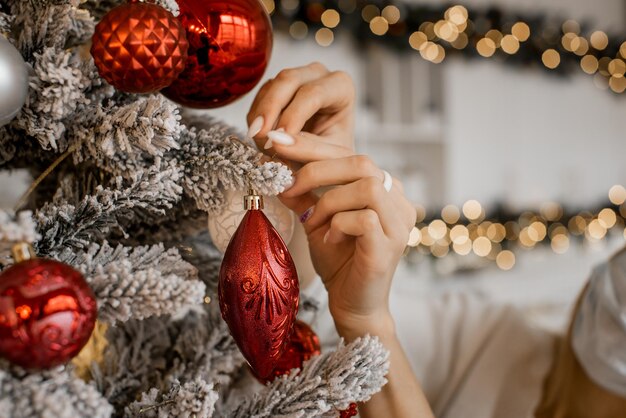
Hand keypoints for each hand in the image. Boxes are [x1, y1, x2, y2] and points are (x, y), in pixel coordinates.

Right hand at [246, 62, 355, 162]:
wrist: (325, 162)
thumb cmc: (335, 158)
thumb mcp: (329, 158)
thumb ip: (307, 149)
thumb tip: (277, 140)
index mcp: (341, 87)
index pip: (313, 93)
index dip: (293, 115)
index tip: (278, 139)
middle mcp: (319, 75)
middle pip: (288, 80)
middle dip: (270, 108)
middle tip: (259, 135)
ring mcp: (296, 78)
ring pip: (271, 87)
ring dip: (261, 115)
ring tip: (261, 142)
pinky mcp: (276, 88)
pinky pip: (259, 97)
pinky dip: (256, 118)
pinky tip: (260, 137)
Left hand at [281, 157, 416, 339]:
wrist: (353, 306)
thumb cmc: (338, 262)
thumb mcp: (315, 219)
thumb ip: (302, 193)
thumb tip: (275, 164)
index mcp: (383, 188)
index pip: (350, 154)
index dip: (313, 146)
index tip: (278, 142)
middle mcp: (397, 200)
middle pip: (362, 162)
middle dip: (316, 167)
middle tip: (286, 182)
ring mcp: (399, 223)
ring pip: (366, 187)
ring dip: (329, 201)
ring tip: (313, 223)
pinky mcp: (391, 245)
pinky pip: (365, 219)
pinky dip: (339, 225)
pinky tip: (329, 240)